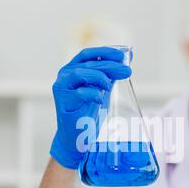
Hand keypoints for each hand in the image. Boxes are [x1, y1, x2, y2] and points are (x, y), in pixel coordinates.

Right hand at [50, 47, 131, 168]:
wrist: (78, 135)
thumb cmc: (88, 111)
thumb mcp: (102, 89)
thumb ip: (111, 74)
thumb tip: (127, 59)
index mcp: (72, 69)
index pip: (87, 54)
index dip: (104, 52)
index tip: (121, 55)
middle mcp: (64, 76)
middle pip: (88, 64)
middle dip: (110, 66)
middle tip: (126, 72)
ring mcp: (61, 88)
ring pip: (80, 73)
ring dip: (99, 78)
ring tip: (109, 87)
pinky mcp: (63, 102)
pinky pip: (79, 93)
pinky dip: (93, 94)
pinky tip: (100, 99)